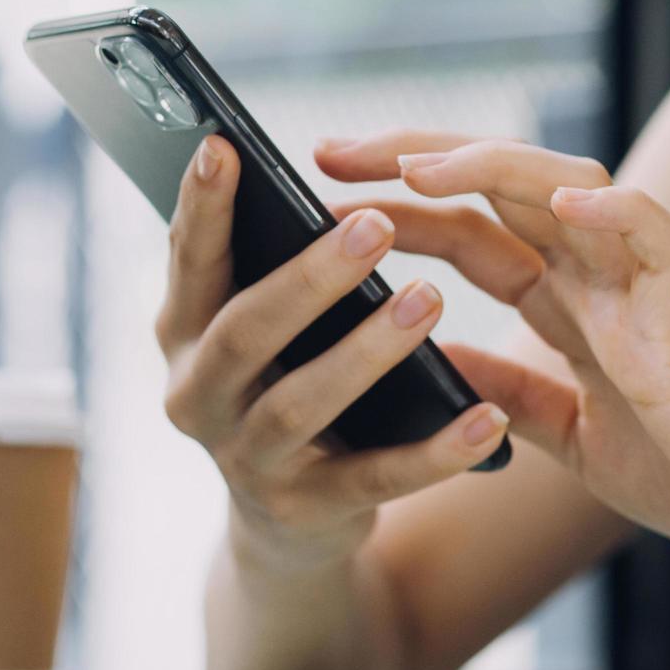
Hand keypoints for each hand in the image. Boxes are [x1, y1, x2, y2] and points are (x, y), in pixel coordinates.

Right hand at [155, 135, 510, 567]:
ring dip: (367, 350)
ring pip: (301, 402)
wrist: (288, 521)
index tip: (225, 147)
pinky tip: (487, 421)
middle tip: (374, 225)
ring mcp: (245, 460)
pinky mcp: (304, 511)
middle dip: (308, 278)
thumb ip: (261, 267)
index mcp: (182, 333)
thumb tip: (296, 181)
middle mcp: (196, 395)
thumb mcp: (256, 331)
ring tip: (432, 299)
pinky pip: (376, 478)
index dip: (202, 207)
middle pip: (244, 331)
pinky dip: (435, 453)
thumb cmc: (281, 384)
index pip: (189, 260)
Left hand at [318, 130, 669, 558]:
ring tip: (419, 167)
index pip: (473, 228)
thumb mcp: (568, 435)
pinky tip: (569, 201)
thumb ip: (511, 390)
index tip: (325, 191)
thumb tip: (436, 359)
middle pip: (504, 184)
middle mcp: (602, 279)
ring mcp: (645, 291)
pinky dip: (621, 212)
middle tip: (329, 151)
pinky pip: (664, 241)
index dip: (402, 204)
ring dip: (494, 166)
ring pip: (574, 185)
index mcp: (572, 303)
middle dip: (416, 157)